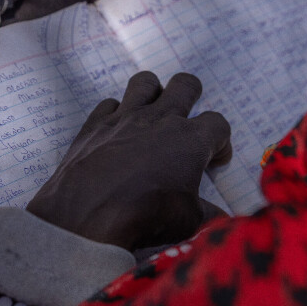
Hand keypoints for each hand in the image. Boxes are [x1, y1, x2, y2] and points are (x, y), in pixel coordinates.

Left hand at [26, 72, 231, 250]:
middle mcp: (159, 119)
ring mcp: (124, 118)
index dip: (220, 142)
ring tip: (152, 114)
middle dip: (192, 97)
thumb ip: (208, 215)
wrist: (87, 215)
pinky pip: (109, 104)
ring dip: (154, 93)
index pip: (217, 125)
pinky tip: (117, 133)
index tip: (213, 160)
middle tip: (186, 122)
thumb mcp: (187, 223)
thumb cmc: (144, 217)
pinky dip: (116, 114)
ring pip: (145, 82)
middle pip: (185, 86)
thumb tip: (220, 219)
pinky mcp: (95, 124)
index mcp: (190, 140)